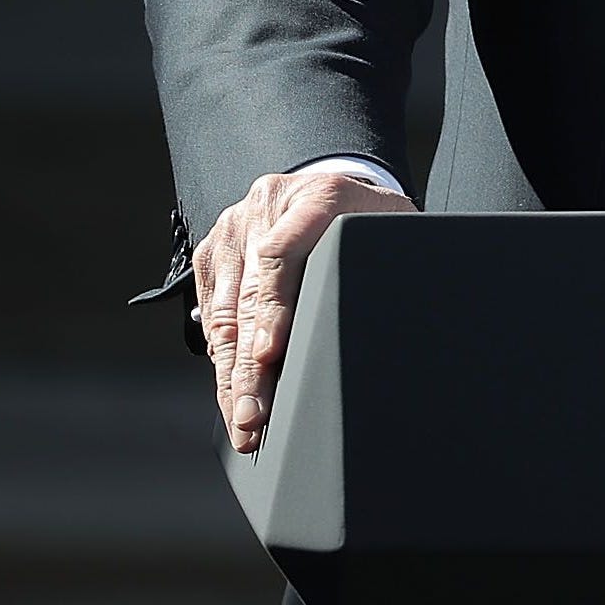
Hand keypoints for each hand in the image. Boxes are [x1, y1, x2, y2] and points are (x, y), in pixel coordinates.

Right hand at [194, 169, 417, 452]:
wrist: (334, 184)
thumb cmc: (370, 217)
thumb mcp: (389, 227)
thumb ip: (385, 260)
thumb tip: (394, 321)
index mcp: (318, 196)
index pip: (283, 254)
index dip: (275, 308)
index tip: (271, 355)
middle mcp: (267, 207)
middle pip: (250, 296)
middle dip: (249, 366)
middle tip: (253, 417)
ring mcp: (234, 228)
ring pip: (224, 313)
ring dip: (230, 373)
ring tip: (241, 419)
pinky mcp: (213, 251)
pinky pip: (211, 313)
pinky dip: (221, 357)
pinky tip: (230, 391)